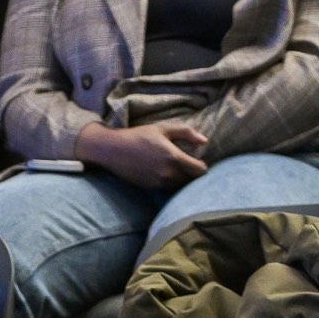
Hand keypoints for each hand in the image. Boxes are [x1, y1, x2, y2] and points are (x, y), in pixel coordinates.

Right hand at [76, 121, 207, 189]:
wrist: (114, 150)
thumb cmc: (139, 136)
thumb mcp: (163, 129)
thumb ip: (187, 133)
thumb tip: (204, 141)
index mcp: (174, 157)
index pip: (200, 170)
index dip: (202, 166)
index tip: (198, 160)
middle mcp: (168, 173)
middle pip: (191, 180)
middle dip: (192, 174)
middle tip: (188, 165)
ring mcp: (159, 183)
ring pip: (180, 186)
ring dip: (182, 179)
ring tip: (177, 170)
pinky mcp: (151, 188)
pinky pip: (168, 189)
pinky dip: (171, 183)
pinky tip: (165, 174)